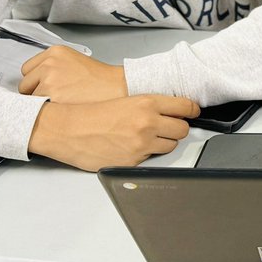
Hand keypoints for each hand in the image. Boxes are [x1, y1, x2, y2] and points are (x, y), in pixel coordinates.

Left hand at [19, 46, 127, 102]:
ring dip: (41, 103)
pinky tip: (61, 108)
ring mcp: (49, 80)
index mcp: (54, 52)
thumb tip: (35, 80)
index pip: (27, 69)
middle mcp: (49, 64)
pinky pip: (38, 108)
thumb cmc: (98, 79)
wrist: (115, 87)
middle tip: (54, 96)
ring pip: (30, 99)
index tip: (44, 86)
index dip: (35, 80)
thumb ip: (52, 65)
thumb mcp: (74, 61)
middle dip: (35, 92)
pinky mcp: (51, 96)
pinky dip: (47, 111)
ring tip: (62, 102)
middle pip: (24, 84)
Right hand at [27, 95, 200, 170]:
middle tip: (168, 126)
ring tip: (146, 137)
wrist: (67, 129)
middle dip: (177, 128)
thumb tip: (171, 111)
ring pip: (171, 145)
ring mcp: (142, 144)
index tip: (194, 112)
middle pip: (183, 129)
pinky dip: (145, 154)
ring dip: (163, 142)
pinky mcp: (134, 161)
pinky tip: (131, 147)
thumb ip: (150, 105)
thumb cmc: (90, 114)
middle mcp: (148, 123)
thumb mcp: (124, 100)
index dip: (192, 110)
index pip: (186, 107)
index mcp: (146, 103)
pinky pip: (151, 159)